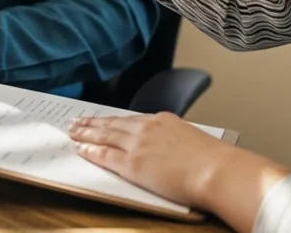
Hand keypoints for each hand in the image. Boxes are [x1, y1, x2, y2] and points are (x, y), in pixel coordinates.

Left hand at [69, 113, 235, 209]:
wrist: (217, 170)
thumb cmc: (214, 160)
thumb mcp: (193, 139)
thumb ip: (176, 139)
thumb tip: (173, 147)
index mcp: (162, 120)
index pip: (130, 119)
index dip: (113, 120)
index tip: (102, 119)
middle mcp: (147, 128)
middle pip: (112, 123)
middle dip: (92, 122)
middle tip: (77, 121)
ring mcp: (138, 145)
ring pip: (104, 136)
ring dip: (86, 133)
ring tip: (73, 132)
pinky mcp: (133, 165)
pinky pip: (105, 156)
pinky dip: (91, 151)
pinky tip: (81, 149)